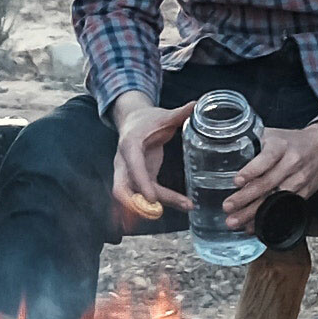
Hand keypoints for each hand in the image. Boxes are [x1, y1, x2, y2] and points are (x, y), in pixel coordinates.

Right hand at [108, 98, 182, 219]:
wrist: (133, 120)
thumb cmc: (148, 119)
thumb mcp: (163, 116)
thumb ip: (179, 113)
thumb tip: (196, 105)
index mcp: (130, 144)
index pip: (134, 166)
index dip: (141, 183)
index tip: (153, 198)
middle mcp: (124, 162)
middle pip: (121, 188)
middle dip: (134, 204)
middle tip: (156, 213)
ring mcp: (128, 173)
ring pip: (130, 196)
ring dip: (144, 209)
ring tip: (172, 211)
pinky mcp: (136, 179)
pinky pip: (140, 196)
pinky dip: (147, 207)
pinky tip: (165, 212)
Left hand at [222, 119, 317, 228]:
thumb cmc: (291, 141)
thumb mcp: (272, 134)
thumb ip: (252, 143)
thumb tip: (223, 152)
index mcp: (281, 146)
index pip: (266, 159)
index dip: (251, 171)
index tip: (236, 181)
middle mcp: (292, 163)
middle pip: (267, 184)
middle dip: (245, 198)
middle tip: (227, 207)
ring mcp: (300, 180)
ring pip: (275, 200)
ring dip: (254, 213)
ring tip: (235, 222)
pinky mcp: (305, 194)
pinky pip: (285, 209)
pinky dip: (268, 220)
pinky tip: (253, 226)